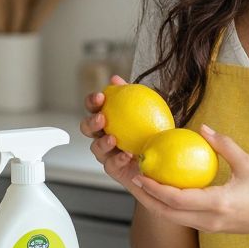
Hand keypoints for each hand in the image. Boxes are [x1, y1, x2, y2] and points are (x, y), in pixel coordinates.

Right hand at [80, 75, 143, 198]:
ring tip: (113, 138)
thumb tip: (115, 78)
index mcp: (107, 119)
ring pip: (95, 148)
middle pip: (87, 129)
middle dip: (91, 122)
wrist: (162, 156)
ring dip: (102, 143)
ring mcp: (106, 154)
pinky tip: (127, 155)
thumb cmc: (151, 130)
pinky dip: (118, 159)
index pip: (93, 108)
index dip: (92, 102)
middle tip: (102, 118)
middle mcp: (102, 136)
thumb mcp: (146, 109)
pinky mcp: (114, 169)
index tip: (100, 96)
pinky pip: (111, 165)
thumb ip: (131, 94)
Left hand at [129, 124, 248, 236]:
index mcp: (218, 203)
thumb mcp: (248, 163)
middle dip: (145, 198)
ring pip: (171, 218)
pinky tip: (162, 190)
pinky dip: (167, 205)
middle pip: (166, 213)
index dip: (155, 187)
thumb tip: (201, 127)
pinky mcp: (210, 228)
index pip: (176, 198)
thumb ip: (224, 145)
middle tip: (131, 178)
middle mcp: (209, 220)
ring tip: (140, 184)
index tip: (140, 172)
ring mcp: (208, 227)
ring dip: (153, 203)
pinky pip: (182, 218)